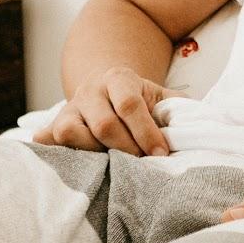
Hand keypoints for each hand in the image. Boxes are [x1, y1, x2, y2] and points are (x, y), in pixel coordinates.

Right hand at [30, 65, 179, 155]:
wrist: (106, 87)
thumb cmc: (140, 100)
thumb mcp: (160, 97)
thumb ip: (178, 110)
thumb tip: (197, 128)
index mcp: (118, 78)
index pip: (129, 105)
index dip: (146, 132)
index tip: (161, 154)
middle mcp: (90, 90)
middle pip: (104, 125)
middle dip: (126, 148)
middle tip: (142, 164)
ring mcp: (68, 108)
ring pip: (70, 133)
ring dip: (94, 153)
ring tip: (113, 164)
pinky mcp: (53, 124)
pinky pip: (46, 140)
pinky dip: (52, 154)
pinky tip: (70, 165)